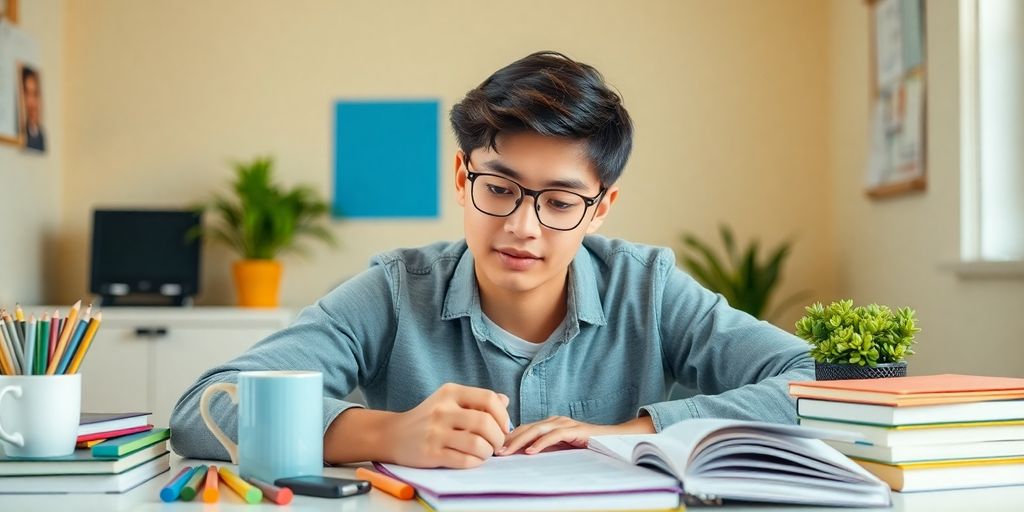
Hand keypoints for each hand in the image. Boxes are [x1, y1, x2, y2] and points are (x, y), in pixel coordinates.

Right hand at [382, 383, 510, 468]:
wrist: (393, 434)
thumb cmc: (428, 418)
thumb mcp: (449, 401)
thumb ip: (477, 401)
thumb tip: (505, 401)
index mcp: (450, 392)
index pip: (489, 399)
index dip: (503, 415)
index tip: (503, 427)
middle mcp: (442, 410)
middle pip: (485, 423)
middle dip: (498, 437)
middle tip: (496, 444)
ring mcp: (435, 432)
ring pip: (477, 444)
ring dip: (488, 452)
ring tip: (484, 452)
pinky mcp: (430, 453)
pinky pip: (465, 460)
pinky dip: (475, 462)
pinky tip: (472, 459)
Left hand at [498, 415, 654, 455]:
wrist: (614, 440)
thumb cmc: (588, 446)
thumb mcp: (562, 448)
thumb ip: (546, 449)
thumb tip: (523, 458)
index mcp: (550, 423)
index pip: (524, 428)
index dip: (509, 437)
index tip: (494, 449)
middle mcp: (555, 420)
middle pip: (527, 428)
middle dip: (509, 439)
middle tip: (495, 452)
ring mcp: (565, 423)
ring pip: (537, 430)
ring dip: (519, 441)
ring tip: (507, 452)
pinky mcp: (575, 430)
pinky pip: (554, 436)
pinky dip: (541, 444)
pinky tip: (530, 452)